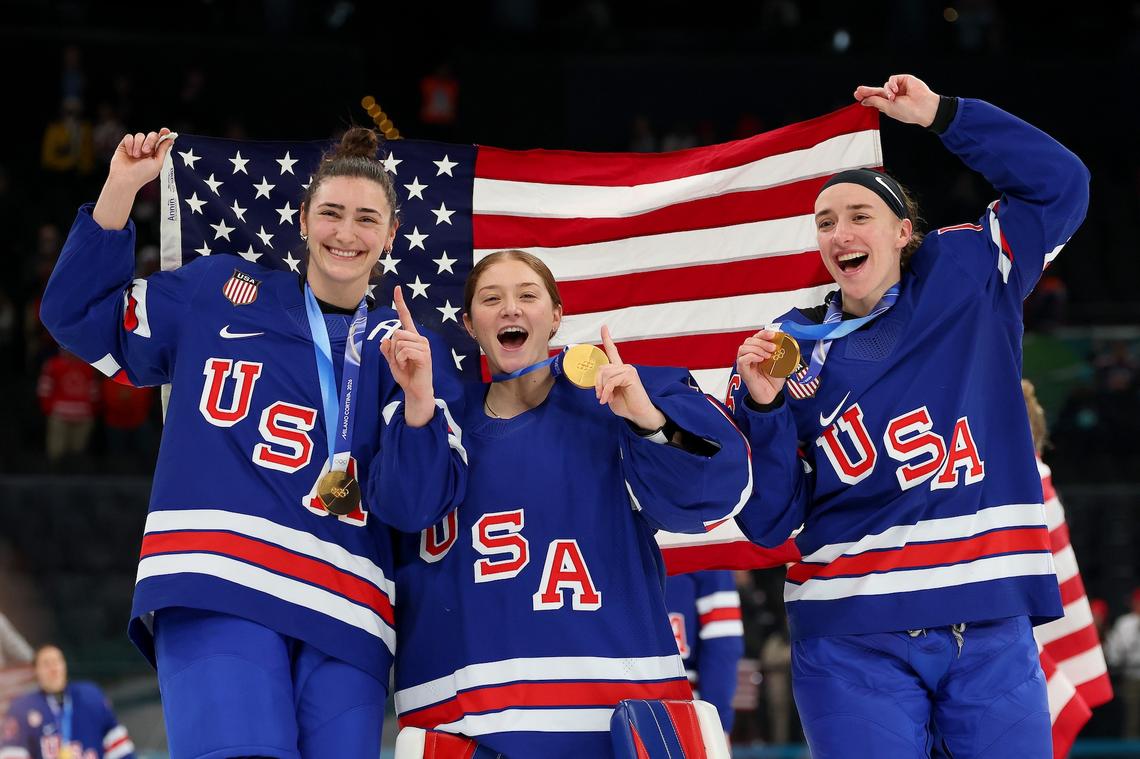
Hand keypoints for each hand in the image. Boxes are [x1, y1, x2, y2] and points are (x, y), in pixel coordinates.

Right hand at [93, 128, 175, 229]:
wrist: (125, 178)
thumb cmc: (142, 174)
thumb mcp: (157, 163)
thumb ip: (163, 150)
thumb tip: (170, 140)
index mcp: (155, 154)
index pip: (161, 141)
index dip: (164, 134)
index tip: (166, 131)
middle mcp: (146, 149)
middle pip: (152, 135)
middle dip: (150, 141)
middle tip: (146, 151)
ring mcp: (135, 147)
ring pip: (140, 135)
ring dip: (138, 145)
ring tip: (136, 156)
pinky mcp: (124, 145)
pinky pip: (129, 137)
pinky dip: (130, 144)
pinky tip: (129, 153)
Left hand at [379, 286, 434, 426]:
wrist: (415, 390)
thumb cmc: (406, 375)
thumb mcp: (391, 361)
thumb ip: (387, 350)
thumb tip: (385, 340)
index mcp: (411, 337)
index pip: (405, 317)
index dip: (400, 303)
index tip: (397, 288)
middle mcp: (419, 338)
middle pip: (397, 332)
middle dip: (393, 348)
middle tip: (400, 360)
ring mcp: (423, 346)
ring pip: (399, 341)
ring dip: (397, 356)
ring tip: (405, 364)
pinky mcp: (424, 354)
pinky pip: (404, 351)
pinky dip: (401, 360)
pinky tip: (408, 366)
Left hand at [594, 325, 666, 430]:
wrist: (639, 414)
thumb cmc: (625, 405)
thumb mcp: (610, 394)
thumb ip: (604, 384)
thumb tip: (598, 382)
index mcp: (619, 370)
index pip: (612, 351)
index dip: (607, 339)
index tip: (604, 327)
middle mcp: (624, 367)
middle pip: (602, 367)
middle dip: (597, 383)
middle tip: (599, 396)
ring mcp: (628, 370)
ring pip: (605, 374)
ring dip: (602, 389)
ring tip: (605, 399)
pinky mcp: (630, 375)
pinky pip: (611, 380)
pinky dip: (606, 391)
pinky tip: (608, 399)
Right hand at [736, 329, 786, 405]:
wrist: (772, 394)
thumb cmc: (774, 380)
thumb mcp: (782, 363)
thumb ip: (783, 352)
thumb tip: (787, 341)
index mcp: (757, 351)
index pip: (756, 337)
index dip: (764, 333)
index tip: (773, 335)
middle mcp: (748, 356)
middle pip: (749, 340)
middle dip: (762, 341)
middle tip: (773, 348)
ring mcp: (744, 363)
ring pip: (743, 348)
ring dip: (757, 349)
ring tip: (768, 355)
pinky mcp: (743, 371)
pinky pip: (742, 359)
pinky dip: (752, 356)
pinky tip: (761, 359)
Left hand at [854, 74, 939, 127]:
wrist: (923, 107)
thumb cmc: (908, 111)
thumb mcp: (888, 107)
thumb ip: (876, 101)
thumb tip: (863, 100)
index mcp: (889, 104)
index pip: (875, 99)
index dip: (866, 97)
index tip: (856, 95)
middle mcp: (893, 95)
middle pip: (877, 91)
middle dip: (868, 91)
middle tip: (858, 90)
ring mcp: (899, 88)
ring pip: (885, 86)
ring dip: (886, 91)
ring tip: (893, 97)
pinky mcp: (904, 80)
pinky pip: (892, 79)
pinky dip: (892, 84)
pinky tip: (896, 90)